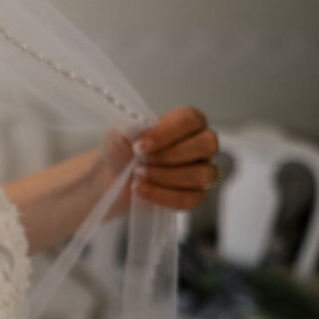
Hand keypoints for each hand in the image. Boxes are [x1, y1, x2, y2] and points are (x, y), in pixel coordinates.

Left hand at [101, 105, 219, 211]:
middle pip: (207, 145)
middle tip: (141, 160)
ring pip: (200, 174)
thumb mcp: (119, 135)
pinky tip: (141, 190)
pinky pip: (190, 199)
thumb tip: (137, 129)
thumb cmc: (122, 150)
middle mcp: (201, 144)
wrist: (111, 178)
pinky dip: (162, 195)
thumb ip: (129, 129)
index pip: (190, 119)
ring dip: (164, 176)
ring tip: (138, 175)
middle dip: (170, 155)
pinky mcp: (196, 195)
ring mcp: (203, 170)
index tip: (139, 146)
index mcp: (186, 122)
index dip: (166, 133)